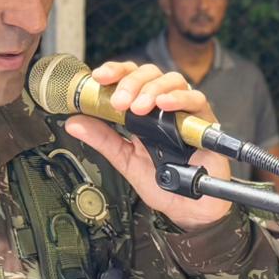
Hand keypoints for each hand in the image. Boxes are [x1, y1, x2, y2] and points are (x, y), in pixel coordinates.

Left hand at [62, 61, 231, 231]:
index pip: (128, 78)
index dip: (114, 72)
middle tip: (119, 102)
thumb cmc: (163, 182)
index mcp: (142, 111)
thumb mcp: (125, 160)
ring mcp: (184, 111)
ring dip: (151, 89)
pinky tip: (164, 105)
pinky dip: (179, 98)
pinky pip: (196, 99)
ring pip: (171, 80)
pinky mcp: (204, 120)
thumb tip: (74, 123)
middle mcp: (163, 106)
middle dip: (130, 83)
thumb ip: (102, 139)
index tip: (99, 78)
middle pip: (148, 74)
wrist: (189, 206)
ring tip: (139, 107)